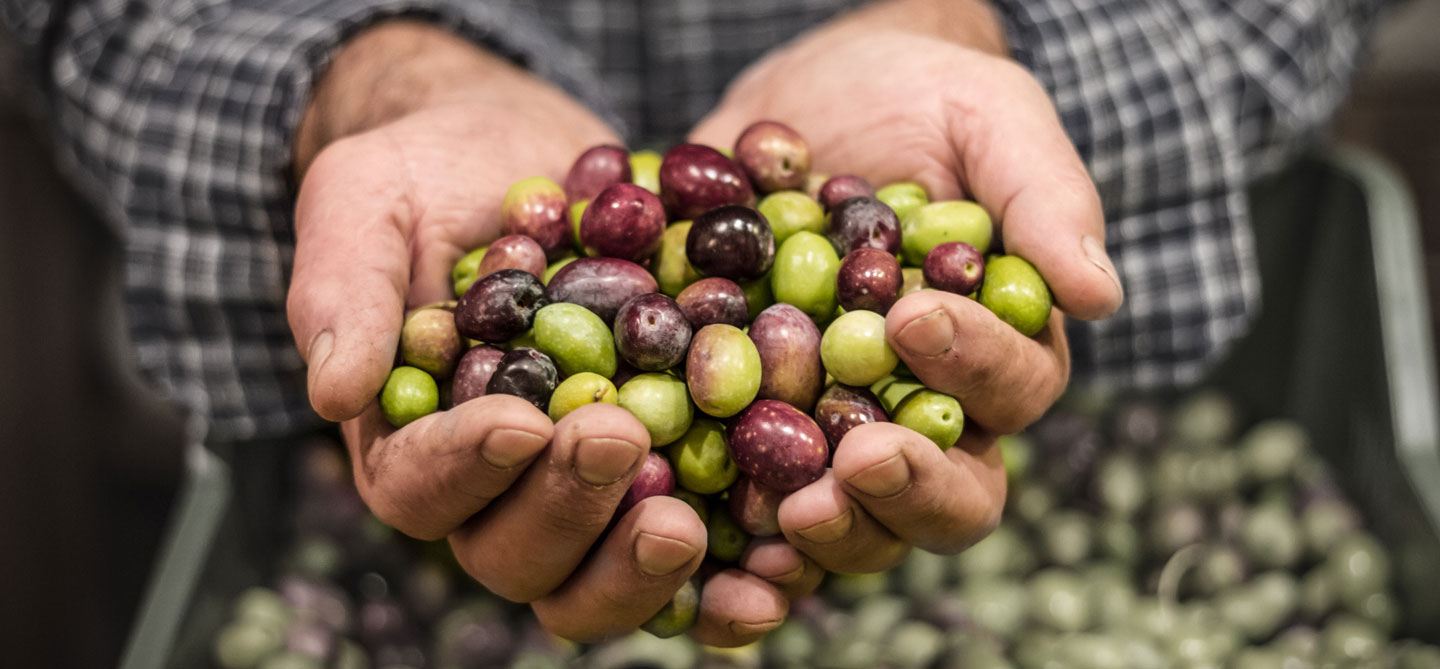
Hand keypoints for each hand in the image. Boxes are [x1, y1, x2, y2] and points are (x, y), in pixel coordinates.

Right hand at [284, 21, 800, 642]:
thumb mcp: (368, 199)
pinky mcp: (666, 480)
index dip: (467, 466)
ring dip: (640, 565)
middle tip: (621, 440)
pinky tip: (773, 575)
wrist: (528, 157)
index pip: (420, 486)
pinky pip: (692, 562)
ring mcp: (582, 497)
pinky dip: (726, 582)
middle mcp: (495, 491)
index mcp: (411, 440)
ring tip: (688, 519)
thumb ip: (344, 287)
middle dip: (566, 507)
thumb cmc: (432, 174)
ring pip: (597, 578)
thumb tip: (332, 390)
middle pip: (513, 553)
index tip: (521, 421)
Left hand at [691, 0, 1123, 572]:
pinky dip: (737, 545)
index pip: (1011, 391)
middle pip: (951, 495)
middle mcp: (927, 414)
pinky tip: (712, 550)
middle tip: (855, 462)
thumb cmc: (918, 101)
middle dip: (907, 489)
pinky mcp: (751, 436)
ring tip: (785, 508)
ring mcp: (836, 436)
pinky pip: (752, 514)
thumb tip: (1099, 294)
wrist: (804, 102)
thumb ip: (1044, 197)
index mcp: (999, 352)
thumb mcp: (987, 118)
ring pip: (858, 525)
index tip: (912, 321)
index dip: (972, 366)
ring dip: (830, 532)